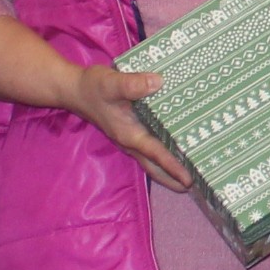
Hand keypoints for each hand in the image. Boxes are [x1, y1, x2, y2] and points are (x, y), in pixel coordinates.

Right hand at [64, 62, 191, 188]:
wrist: (75, 90)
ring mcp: (129, 139)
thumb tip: (158, 82)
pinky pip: (149, 149)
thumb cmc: (93, 87)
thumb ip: (132, 84)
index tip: (188, 180)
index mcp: (129, 134)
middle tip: (195, 187)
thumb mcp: (111, 83)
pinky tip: (175, 151)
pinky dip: (162, 156)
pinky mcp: (130, 132)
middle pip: (154, 166)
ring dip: (168, 170)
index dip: (172, 166)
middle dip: (172, 178)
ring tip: (189, 177)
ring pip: (151, 160)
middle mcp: (130, 141)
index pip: (155, 153)